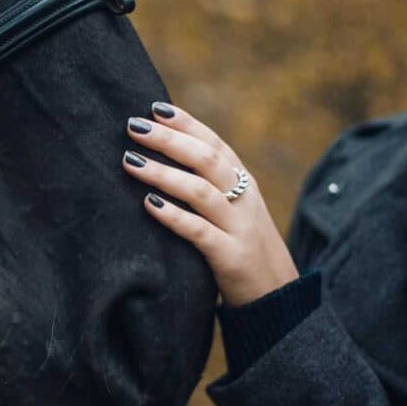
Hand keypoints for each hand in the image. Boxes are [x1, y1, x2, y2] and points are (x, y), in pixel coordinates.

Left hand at [121, 102, 298, 306]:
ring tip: (129, 161)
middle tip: (132, 126)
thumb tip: (164, 159)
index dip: (185, 124)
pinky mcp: (231, 257)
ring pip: (200, 191)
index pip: (214, 143)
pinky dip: (173, 216)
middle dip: (167, 139)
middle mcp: (243, 199)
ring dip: (162, 173)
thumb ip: (209, 186)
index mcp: (243, 183)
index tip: (153, 108)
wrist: (277, 297)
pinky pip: (200, 232)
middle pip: (205, 159)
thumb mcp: (233, 210)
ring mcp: (239, 227)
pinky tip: (148, 205)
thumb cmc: (242, 247)